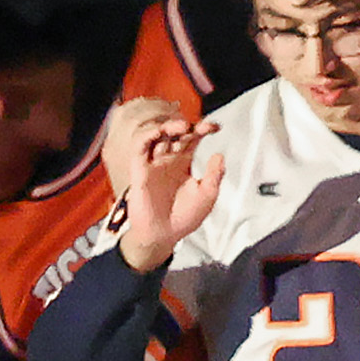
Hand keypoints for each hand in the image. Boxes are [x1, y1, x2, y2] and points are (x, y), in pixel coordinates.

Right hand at [104, 95, 220, 269]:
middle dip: (188, 125)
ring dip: (168, 125)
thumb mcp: (207, 195)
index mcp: (184, 162)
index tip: (215, 127)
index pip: (193, 137)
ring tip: (181, 126)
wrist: (164, 235)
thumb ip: (214, 175)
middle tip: (198, 126)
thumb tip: (219, 155)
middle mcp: (169, 159)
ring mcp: (154, 163)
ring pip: (157, 135)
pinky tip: (158, 132)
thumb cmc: (184, 217)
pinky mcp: (140, 170)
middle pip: (176, 132)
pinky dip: (147, 135)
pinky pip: (140, 148)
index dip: (203, 128)